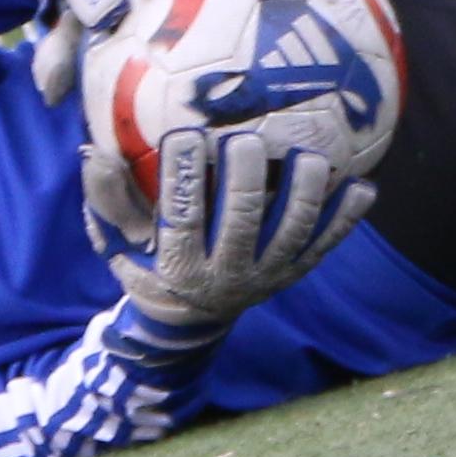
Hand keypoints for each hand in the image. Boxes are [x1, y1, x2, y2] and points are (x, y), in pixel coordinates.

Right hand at [108, 125, 374, 338]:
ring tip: (310, 157)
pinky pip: (324, 246)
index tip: (185, 134)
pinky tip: (365, 187)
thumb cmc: (148, 266)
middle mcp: (227, 275)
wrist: (190, 322)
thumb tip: (90, 153)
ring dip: (304, 195)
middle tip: (246, 138)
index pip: (180, 217)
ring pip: (292, 234)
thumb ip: (108, 201)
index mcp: (179, 266)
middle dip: (244, 180)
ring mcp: (266, 276)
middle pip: (240, 223)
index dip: (184, 176)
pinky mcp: (293, 273)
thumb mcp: (120, 245)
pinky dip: (345, 219)